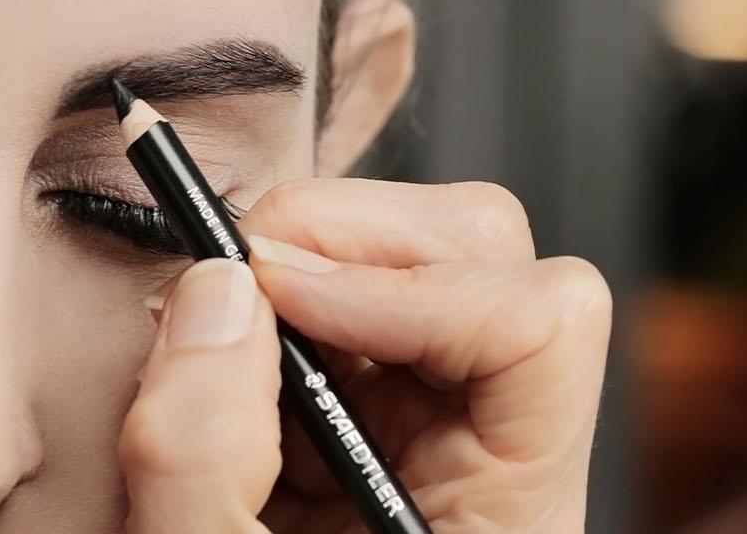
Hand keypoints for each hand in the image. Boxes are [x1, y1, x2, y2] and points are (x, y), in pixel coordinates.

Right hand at [118, 179, 611, 532]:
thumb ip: (203, 457)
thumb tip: (215, 295)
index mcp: (508, 516)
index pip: (542, 323)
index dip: (406, 287)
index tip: (277, 302)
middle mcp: (489, 455)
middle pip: (489, 254)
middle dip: (349, 239)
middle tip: (234, 284)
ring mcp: (434, 428)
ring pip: (423, 257)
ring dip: (304, 264)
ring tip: (214, 332)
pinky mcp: (370, 417)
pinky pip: (343, 305)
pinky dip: (270, 301)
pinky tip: (217, 364)